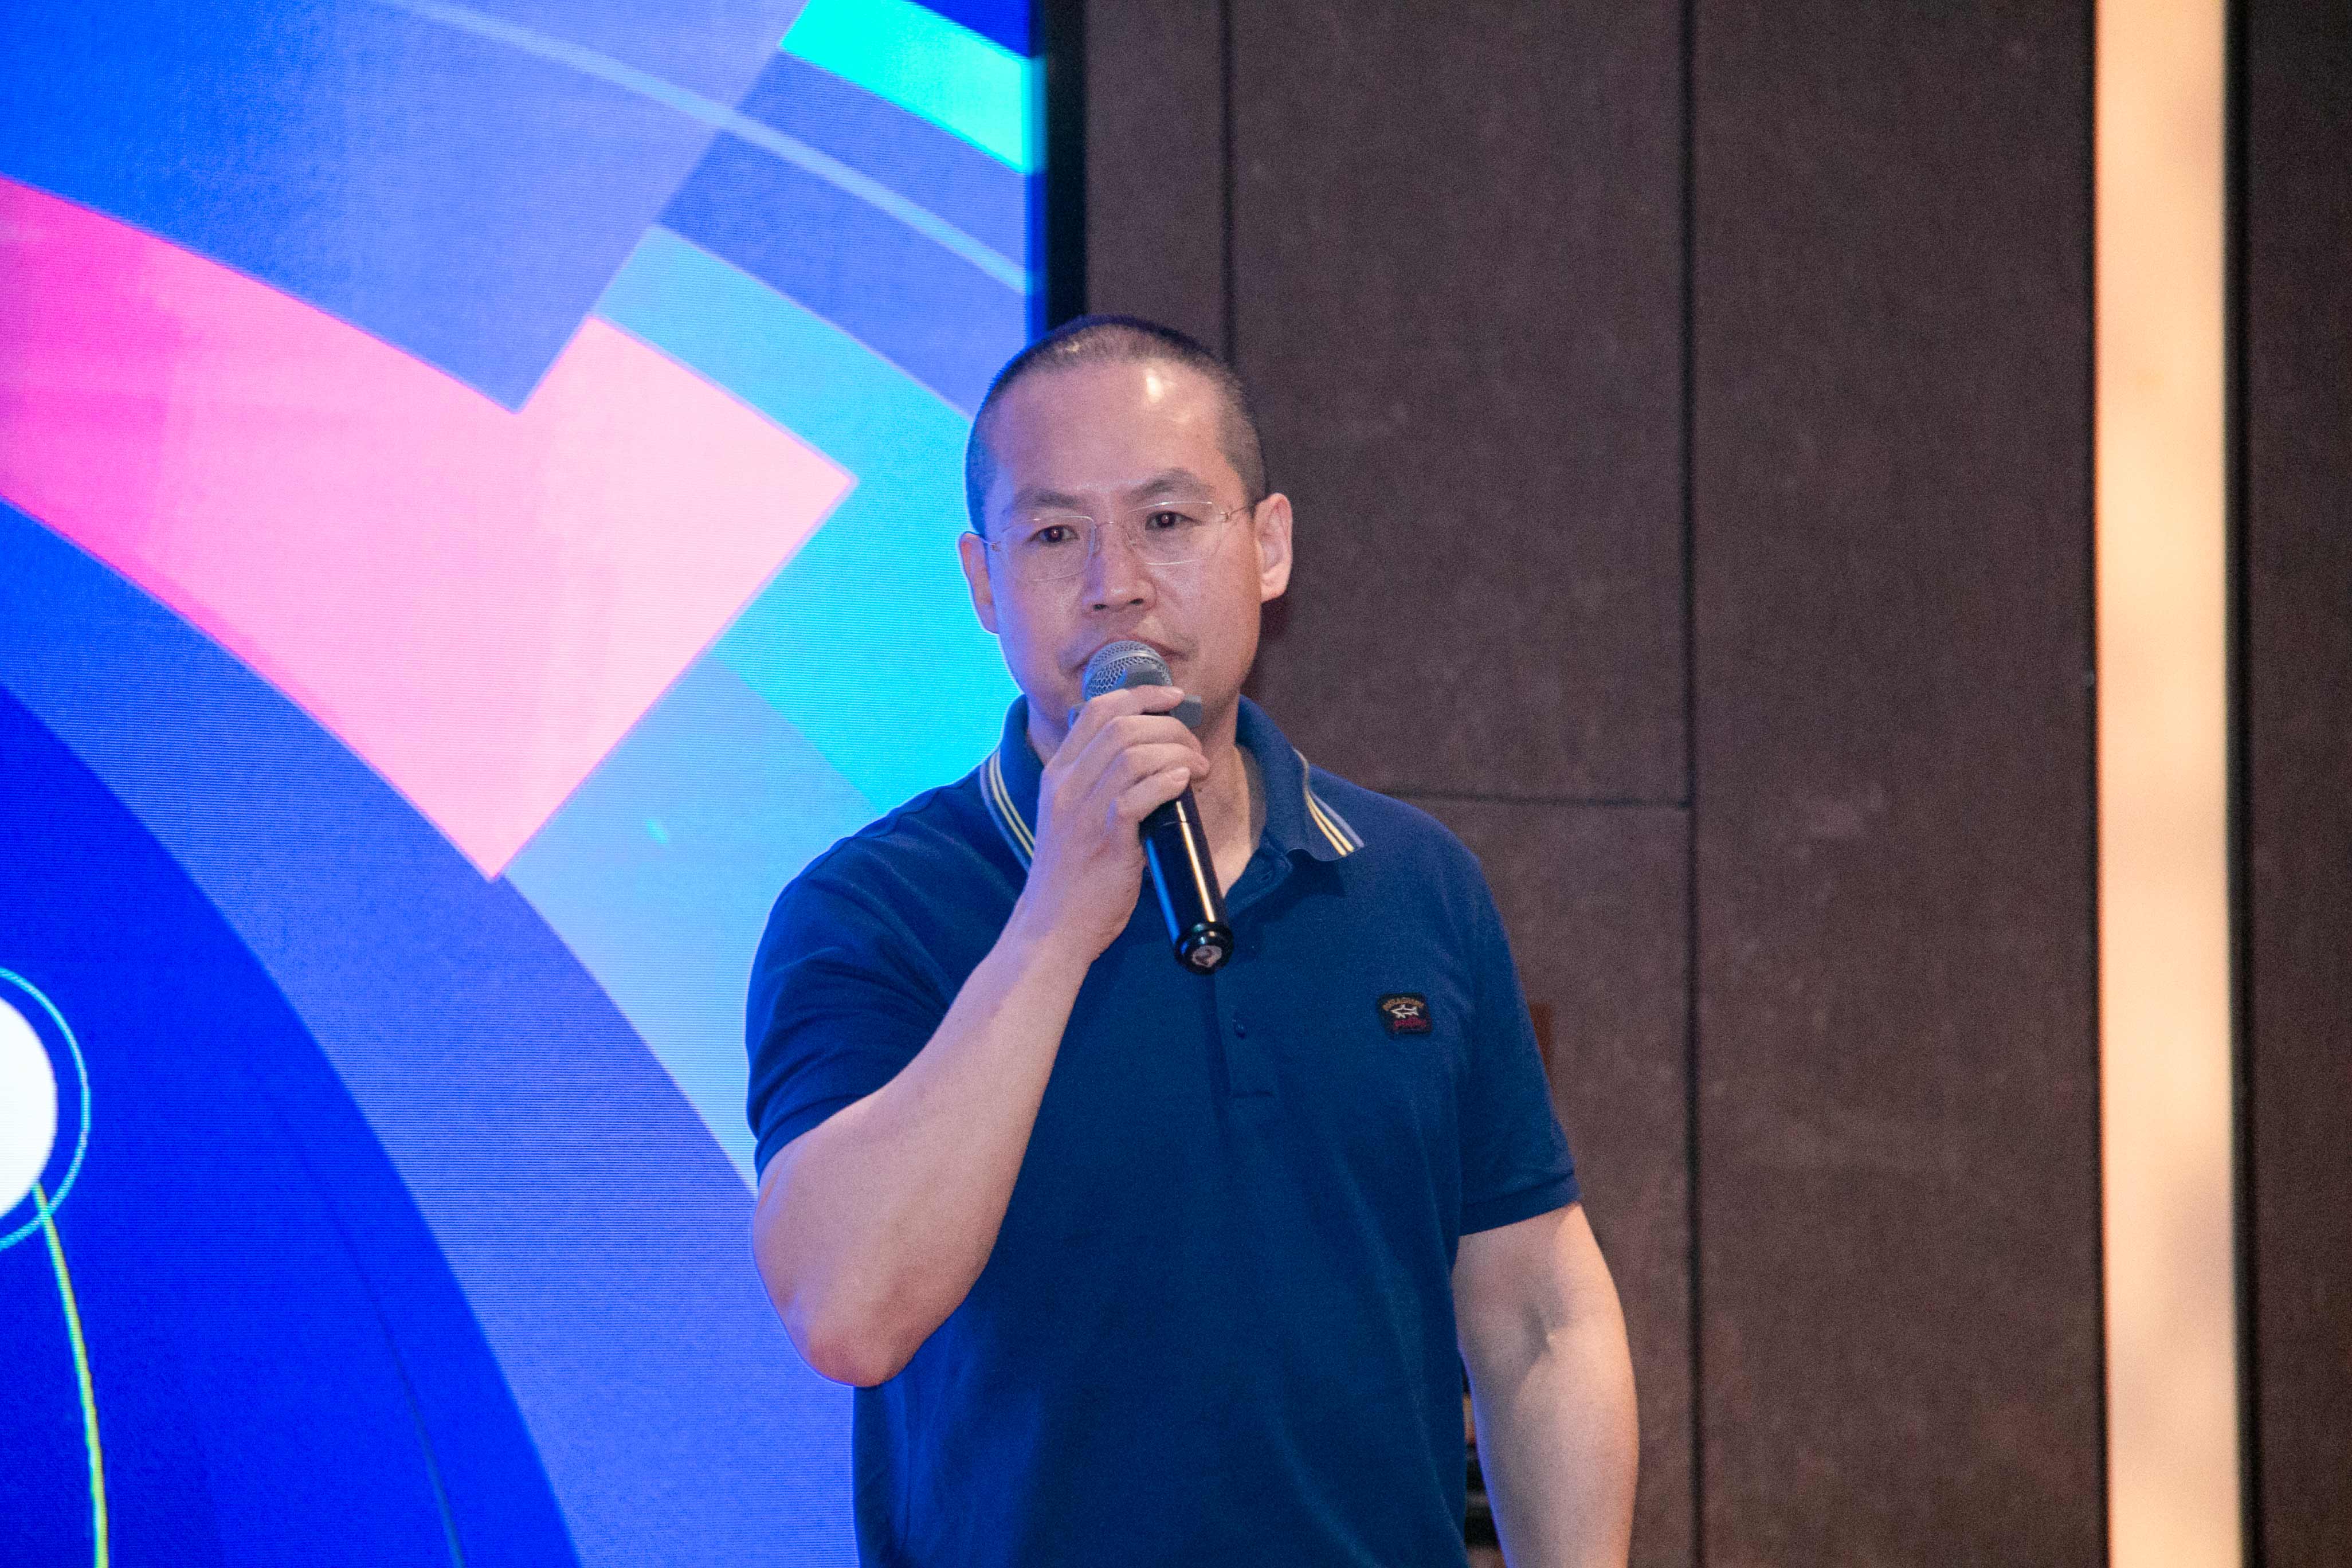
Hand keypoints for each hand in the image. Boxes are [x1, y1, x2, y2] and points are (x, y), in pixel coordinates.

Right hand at [1012, 685, 1208, 959]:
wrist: (1053, 926)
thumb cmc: (1072, 875)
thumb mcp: (1071, 817)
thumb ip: (1098, 784)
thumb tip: (1151, 760)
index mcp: (1057, 775)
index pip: (1096, 711)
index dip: (1140, 695)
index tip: (1174, 698)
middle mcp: (1066, 787)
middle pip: (1123, 727)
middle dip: (1169, 727)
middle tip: (1195, 748)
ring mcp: (1083, 813)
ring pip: (1134, 755)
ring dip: (1177, 753)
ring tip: (1198, 769)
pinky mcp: (1106, 841)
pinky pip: (1137, 796)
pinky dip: (1167, 782)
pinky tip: (1185, 783)